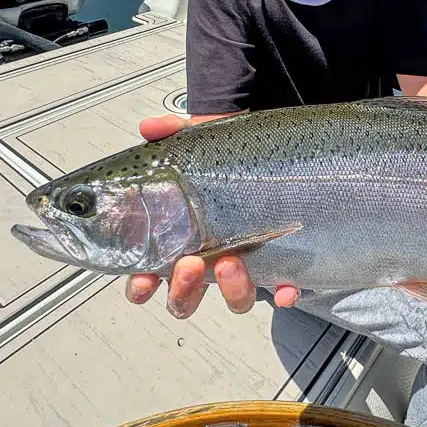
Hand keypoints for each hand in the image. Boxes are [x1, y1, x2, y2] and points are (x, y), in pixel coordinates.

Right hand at [125, 113, 301, 317]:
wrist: (258, 149)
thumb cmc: (218, 156)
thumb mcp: (193, 141)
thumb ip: (170, 133)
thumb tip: (150, 127)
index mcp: (177, 240)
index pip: (148, 276)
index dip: (140, 286)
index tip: (142, 280)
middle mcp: (206, 261)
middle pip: (186, 298)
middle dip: (183, 289)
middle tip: (188, 264)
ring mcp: (240, 265)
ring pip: (233, 299)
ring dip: (231, 289)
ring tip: (230, 261)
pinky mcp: (274, 261)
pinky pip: (281, 290)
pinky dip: (284, 294)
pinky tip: (286, 288)